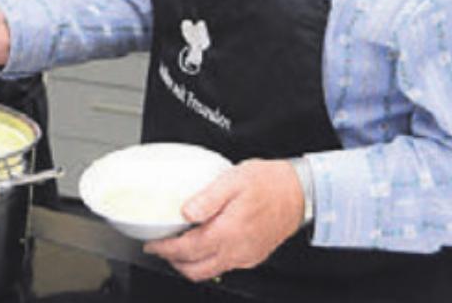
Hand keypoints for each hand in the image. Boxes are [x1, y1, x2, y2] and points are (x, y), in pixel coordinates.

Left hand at [144, 158, 305, 280]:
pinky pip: (225, 266)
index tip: (152, 244)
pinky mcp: (253, 256)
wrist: (298, 193)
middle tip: (160, 248)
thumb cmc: (268, 183)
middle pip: (196, 269)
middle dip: (173, 261)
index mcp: (228, 232)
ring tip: (177, 247)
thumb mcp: (232, 180)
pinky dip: (208, 261)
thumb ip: (207, 198)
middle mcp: (236, 250)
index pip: (188, 249)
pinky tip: (203, 245)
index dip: (166, 249)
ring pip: (210, 271)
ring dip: (190, 264)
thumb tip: (185, 212)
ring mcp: (245, 256)